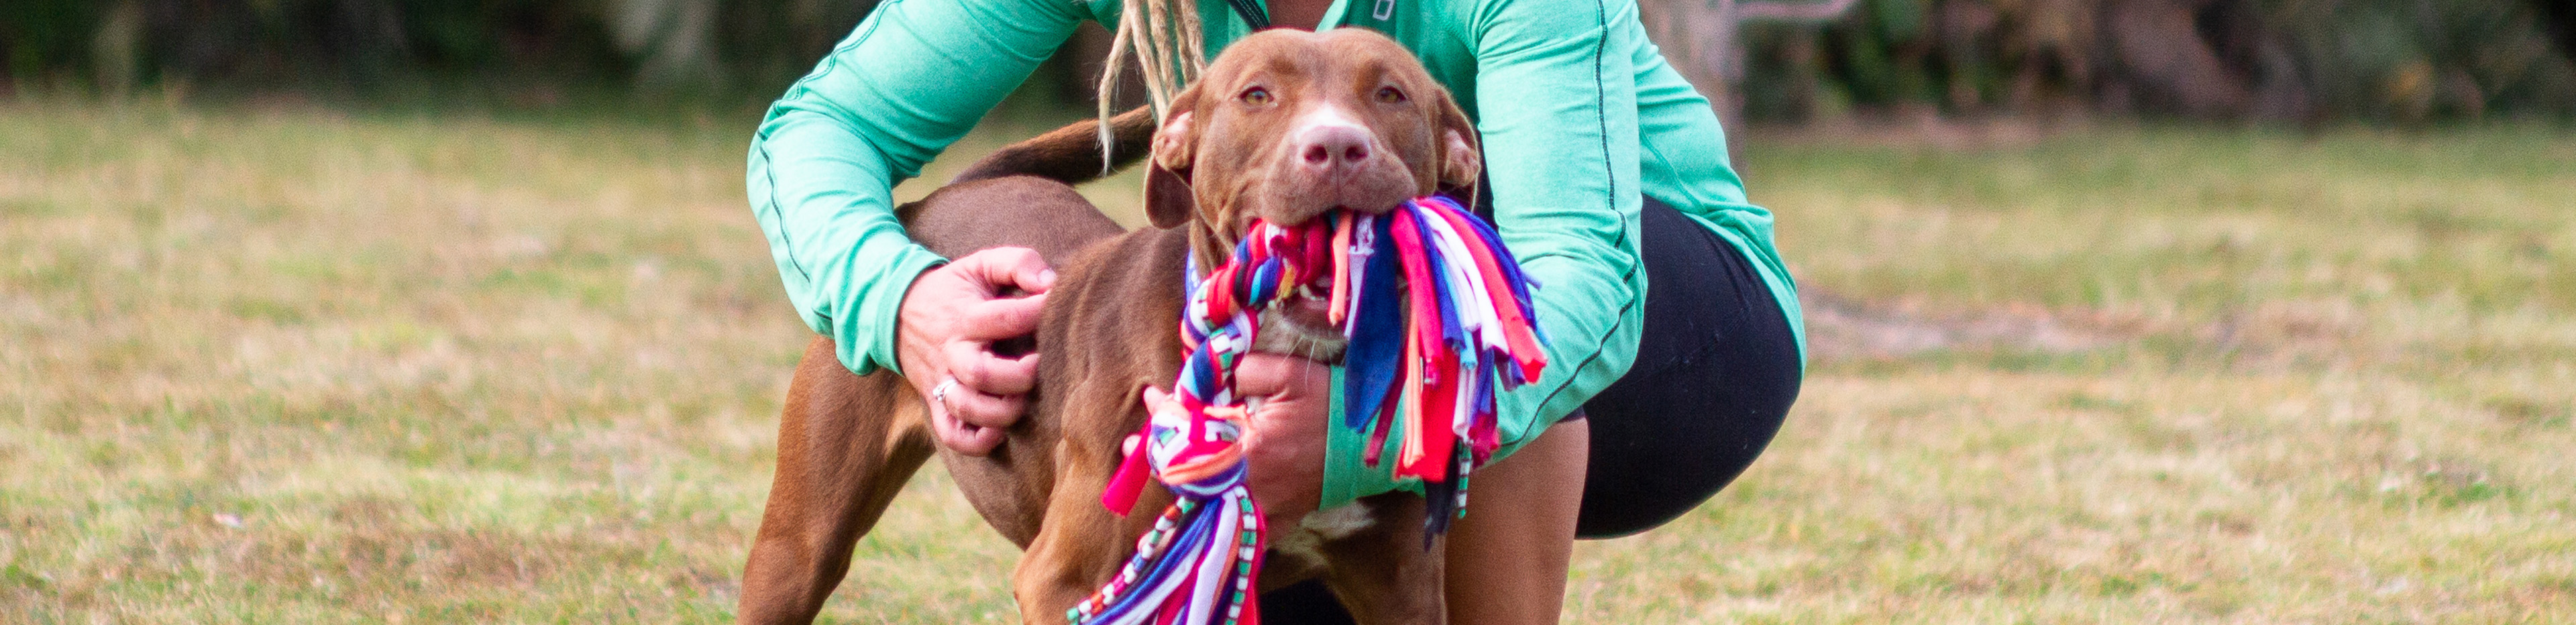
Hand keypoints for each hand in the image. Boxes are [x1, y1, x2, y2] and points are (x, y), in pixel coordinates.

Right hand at [897, 247, 1054, 455]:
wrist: (898, 310)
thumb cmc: (956, 288)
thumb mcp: (981, 263)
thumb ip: (1018, 262)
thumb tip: (1050, 281)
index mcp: (965, 316)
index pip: (1004, 318)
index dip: (1037, 312)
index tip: (1056, 305)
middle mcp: (952, 353)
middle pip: (982, 374)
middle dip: (1020, 375)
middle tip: (1042, 363)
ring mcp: (942, 381)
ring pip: (967, 408)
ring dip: (1001, 411)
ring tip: (1023, 399)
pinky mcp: (936, 402)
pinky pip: (951, 433)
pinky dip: (976, 441)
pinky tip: (998, 430)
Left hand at [1141, 353, 1332, 524]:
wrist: (1379, 441)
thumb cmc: (1336, 405)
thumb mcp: (1291, 373)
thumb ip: (1244, 368)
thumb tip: (1208, 367)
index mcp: (1249, 448)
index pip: (1190, 436)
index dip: (1165, 415)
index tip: (1152, 397)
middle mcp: (1251, 485)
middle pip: (1189, 478)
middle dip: (1158, 456)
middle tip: (1132, 444)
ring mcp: (1265, 507)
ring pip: (1209, 505)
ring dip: (1179, 487)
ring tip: (1154, 471)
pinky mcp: (1281, 519)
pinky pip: (1242, 528)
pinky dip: (1219, 518)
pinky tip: (1202, 508)